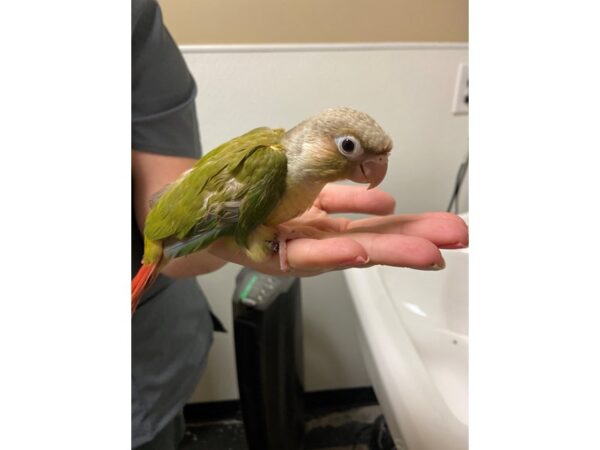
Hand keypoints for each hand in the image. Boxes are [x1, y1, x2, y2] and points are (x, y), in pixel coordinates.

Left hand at [207, 184, 468, 276]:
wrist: (207, 207)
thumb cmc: (256, 194)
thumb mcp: (307, 173)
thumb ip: (343, 179)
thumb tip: (384, 185)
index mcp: (329, 217)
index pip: (377, 223)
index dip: (413, 226)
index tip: (448, 229)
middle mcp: (319, 234)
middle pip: (373, 239)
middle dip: (415, 240)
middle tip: (456, 242)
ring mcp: (298, 246)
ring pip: (348, 249)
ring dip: (387, 251)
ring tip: (426, 254)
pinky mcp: (272, 254)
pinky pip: (304, 253)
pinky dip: (332, 252)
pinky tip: (358, 250)